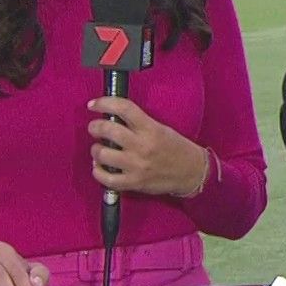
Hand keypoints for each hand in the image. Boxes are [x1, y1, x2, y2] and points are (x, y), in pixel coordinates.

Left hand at [86, 96, 209, 197]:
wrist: (191, 172)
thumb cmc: (176, 148)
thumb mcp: (160, 128)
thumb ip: (138, 122)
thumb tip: (112, 117)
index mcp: (150, 129)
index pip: (124, 108)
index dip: (104, 103)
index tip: (94, 104)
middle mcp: (142, 146)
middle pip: (108, 130)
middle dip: (95, 126)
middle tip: (95, 127)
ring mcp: (137, 166)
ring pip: (102, 154)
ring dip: (96, 150)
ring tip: (100, 149)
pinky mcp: (134, 182)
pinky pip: (106, 178)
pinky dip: (98, 171)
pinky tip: (100, 167)